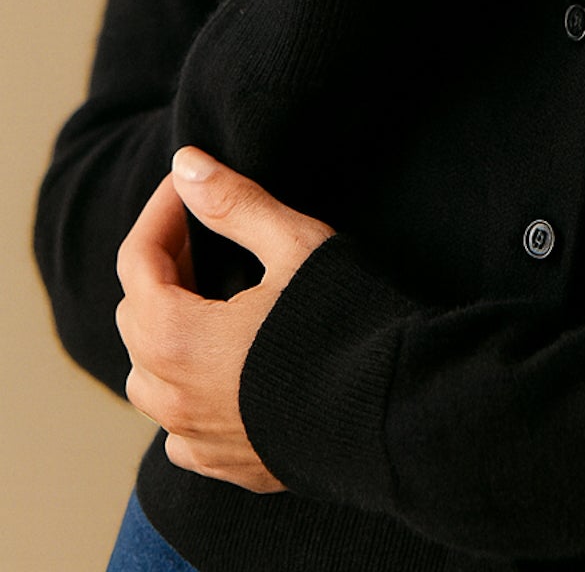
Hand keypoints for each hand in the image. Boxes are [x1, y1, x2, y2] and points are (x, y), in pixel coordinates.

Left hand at [115, 148, 335, 492]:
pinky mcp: (229, 466)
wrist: (400, 410)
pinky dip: (187, 392)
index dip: (160, 213)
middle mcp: (173, 399)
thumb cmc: (348, 320)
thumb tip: (186, 165)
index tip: (188, 185)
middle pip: (137, 318)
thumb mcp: (294, 245)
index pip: (138, 262)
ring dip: (166, 331)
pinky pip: (180, 430)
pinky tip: (223, 369)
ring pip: (150, 380)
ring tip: (208, 294)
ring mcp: (199, 441)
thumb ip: (234, 203)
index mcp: (178, 339)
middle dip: (163, 265)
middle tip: (203, 229)